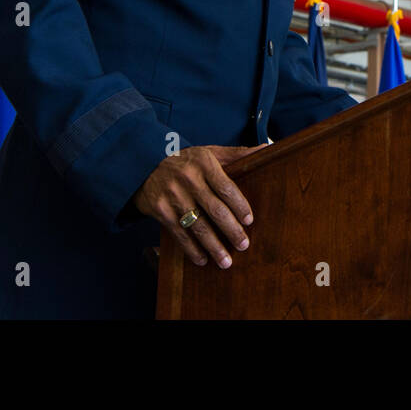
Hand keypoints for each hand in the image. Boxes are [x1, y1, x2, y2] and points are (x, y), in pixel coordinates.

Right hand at [132, 144, 262, 267]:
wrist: (144, 163)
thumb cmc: (185, 160)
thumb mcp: (208, 152)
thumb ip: (236, 154)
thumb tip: (266, 149)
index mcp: (204, 164)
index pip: (226, 187)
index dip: (239, 205)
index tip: (249, 220)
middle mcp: (188, 180)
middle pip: (215, 210)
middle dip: (231, 230)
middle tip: (244, 245)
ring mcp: (173, 196)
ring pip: (198, 225)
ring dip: (213, 246)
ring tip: (226, 261)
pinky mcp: (160, 210)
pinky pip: (179, 233)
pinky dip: (191, 249)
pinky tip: (202, 259)